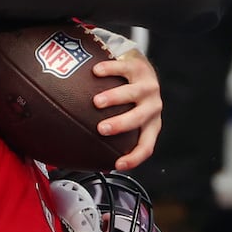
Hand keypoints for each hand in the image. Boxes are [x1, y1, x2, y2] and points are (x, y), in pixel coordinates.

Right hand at [91, 43, 160, 171]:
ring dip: (114, 98)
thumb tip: (79, 151)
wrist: (141, 69)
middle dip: (120, 124)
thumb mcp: (127, 118)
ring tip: (97, 101)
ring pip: (132, 93)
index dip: (134, 158)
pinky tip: (96, 71)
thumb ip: (110, 132)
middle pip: (138, 118)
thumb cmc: (130, 101)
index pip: (146, 146)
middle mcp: (152, 107)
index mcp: (151, 125)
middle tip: (102, 128)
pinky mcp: (138, 67)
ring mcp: (147, 87)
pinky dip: (109, 69)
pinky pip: (123, 68)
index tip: (117, 164)